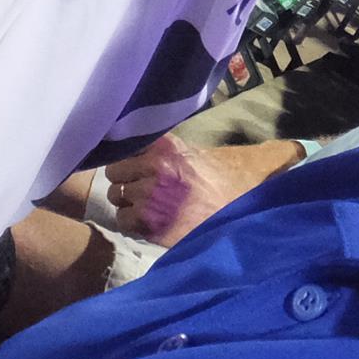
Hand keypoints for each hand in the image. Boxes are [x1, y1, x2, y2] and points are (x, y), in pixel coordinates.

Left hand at [102, 133, 304, 246]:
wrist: (244, 214)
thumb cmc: (229, 182)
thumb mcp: (203, 153)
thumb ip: (171, 146)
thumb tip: (138, 135)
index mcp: (167, 146)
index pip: (125, 144)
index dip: (127, 156)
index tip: (131, 163)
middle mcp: (155, 166)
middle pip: (115, 170)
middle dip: (125, 179)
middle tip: (139, 187)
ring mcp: (150, 196)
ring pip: (116, 195)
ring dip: (127, 201)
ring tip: (145, 205)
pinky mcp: (150, 223)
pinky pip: (122, 219)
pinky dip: (131, 222)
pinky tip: (147, 221)